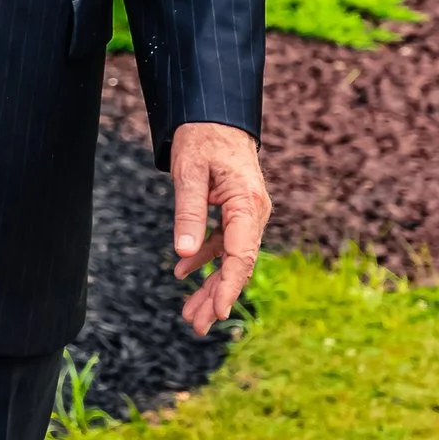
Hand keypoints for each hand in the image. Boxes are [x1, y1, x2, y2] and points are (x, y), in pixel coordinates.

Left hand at [169, 121, 268, 334]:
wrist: (216, 113)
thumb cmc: (203, 137)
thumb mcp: (189, 172)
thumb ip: (188, 212)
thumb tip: (185, 254)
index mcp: (247, 203)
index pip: (241, 255)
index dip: (229, 286)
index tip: (218, 313)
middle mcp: (254, 212)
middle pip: (238, 263)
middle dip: (217, 297)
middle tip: (196, 327)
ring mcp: (248, 212)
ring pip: (231, 257)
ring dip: (211, 285)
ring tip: (190, 313)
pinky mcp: (237, 210)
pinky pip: (224, 242)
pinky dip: (205, 259)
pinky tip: (184, 274)